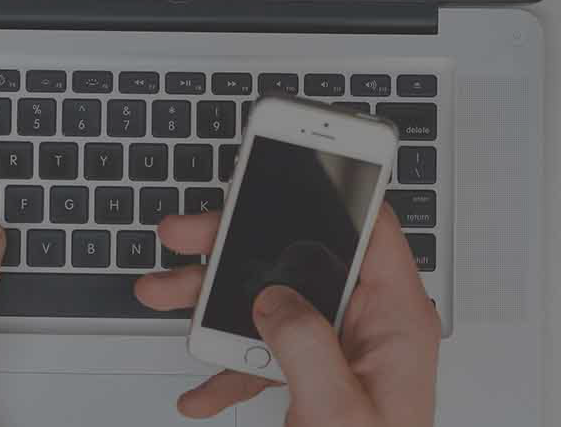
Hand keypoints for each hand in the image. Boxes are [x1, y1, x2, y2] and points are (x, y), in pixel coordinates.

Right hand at [134, 205, 441, 426]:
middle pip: (301, 256)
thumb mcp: (338, 406)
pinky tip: (199, 387)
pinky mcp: (314, 380)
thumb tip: (271, 298)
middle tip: (185, 234)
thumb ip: (303, 343)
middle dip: (234, 246)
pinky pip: (264, 354)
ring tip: (164, 294)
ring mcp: (339, 351)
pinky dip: (225, 366)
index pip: (371, 228)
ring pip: (270, 302)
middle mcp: (369, 327)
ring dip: (212, 303)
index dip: (335, 187)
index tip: (292, 159)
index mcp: (395, 320)